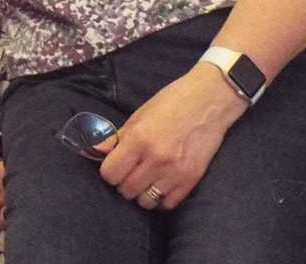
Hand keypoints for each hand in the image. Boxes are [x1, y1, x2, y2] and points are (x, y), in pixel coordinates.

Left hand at [97, 64, 247, 209]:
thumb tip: (96, 151)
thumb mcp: (138, 115)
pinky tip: (161, 184)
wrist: (209, 101)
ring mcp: (174, 172)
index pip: (110, 174)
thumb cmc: (171, 103)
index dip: (109, 171)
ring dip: (141, 193)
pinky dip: (161, 198)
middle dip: (123, 182)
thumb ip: (118, 137)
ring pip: (146, 201)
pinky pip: (168, 204)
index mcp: (138, 139)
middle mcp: (155, 159)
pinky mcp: (191, 180)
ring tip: (145, 179)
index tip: (114, 166)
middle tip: (129, 171)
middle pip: (126, 190)